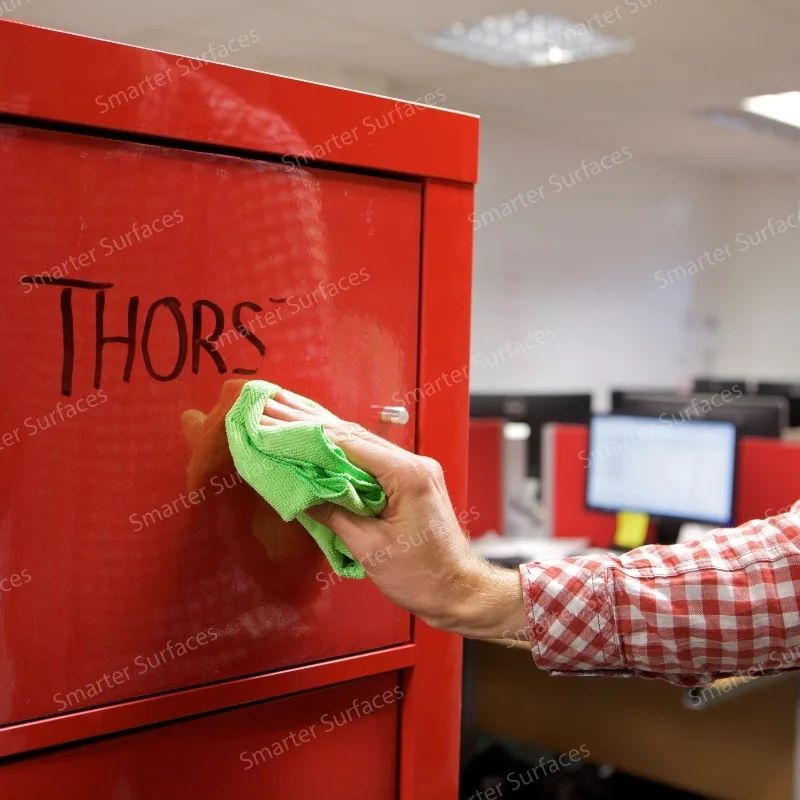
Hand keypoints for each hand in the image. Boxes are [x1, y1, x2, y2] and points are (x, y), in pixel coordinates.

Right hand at [260, 390, 526, 639]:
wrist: (458, 591)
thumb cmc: (426, 576)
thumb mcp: (370, 548)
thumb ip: (334, 515)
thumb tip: (303, 494)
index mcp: (408, 475)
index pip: (350, 443)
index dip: (309, 433)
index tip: (280, 423)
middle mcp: (414, 465)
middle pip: (354, 436)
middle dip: (310, 424)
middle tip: (275, 408)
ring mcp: (414, 471)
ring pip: (361, 445)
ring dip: (324, 434)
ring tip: (289, 415)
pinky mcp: (409, 482)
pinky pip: (370, 460)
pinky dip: (341, 454)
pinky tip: (319, 444)